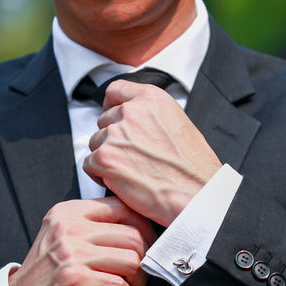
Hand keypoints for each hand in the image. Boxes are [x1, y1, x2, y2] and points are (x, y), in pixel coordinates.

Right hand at [8, 197, 155, 285]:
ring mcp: (71, 253)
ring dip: (139, 281)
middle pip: (132, 235)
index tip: (147, 245)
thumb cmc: (47, 273)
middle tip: (141, 274)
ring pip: (131, 260)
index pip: (122, 207)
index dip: (144, 227)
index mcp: (68, 212)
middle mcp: (69, 228)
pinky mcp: (74, 280)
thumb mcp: (63, 236)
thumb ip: (93, 225)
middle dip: (145, 259)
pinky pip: (119, 284)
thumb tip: (139, 226)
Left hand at [83, 80, 221, 226]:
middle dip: (113, 138)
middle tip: (132, 158)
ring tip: (131, 173)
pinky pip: (89, 165)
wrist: (196, 195)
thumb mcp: (179, 124)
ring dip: (107, 158)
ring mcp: (115, 134)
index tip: (112, 116)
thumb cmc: (193, 168)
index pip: (116, 90)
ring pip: (96, 143)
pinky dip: (101, 176)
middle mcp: (131, 112)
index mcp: (151, 99)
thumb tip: (136, 119)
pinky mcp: (105, 159)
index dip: (112, 105)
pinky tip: (123, 183)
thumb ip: (152, 115)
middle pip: (104, 121)